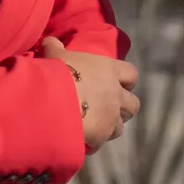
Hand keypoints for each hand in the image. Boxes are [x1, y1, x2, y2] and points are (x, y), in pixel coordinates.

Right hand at [41, 37, 140, 153]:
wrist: (53, 100)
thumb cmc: (57, 72)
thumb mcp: (55, 55)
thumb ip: (55, 47)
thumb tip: (50, 40)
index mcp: (109, 70)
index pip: (131, 74)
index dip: (126, 80)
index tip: (117, 83)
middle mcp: (116, 94)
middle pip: (133, 105)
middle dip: (123, 108)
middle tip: (108, 109)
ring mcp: (111, 116)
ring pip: (121, 127)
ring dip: (110, 127)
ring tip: (94, 127)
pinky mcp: (102, 135)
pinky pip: (102, 142)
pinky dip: (95, 142)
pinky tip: (82, 140)